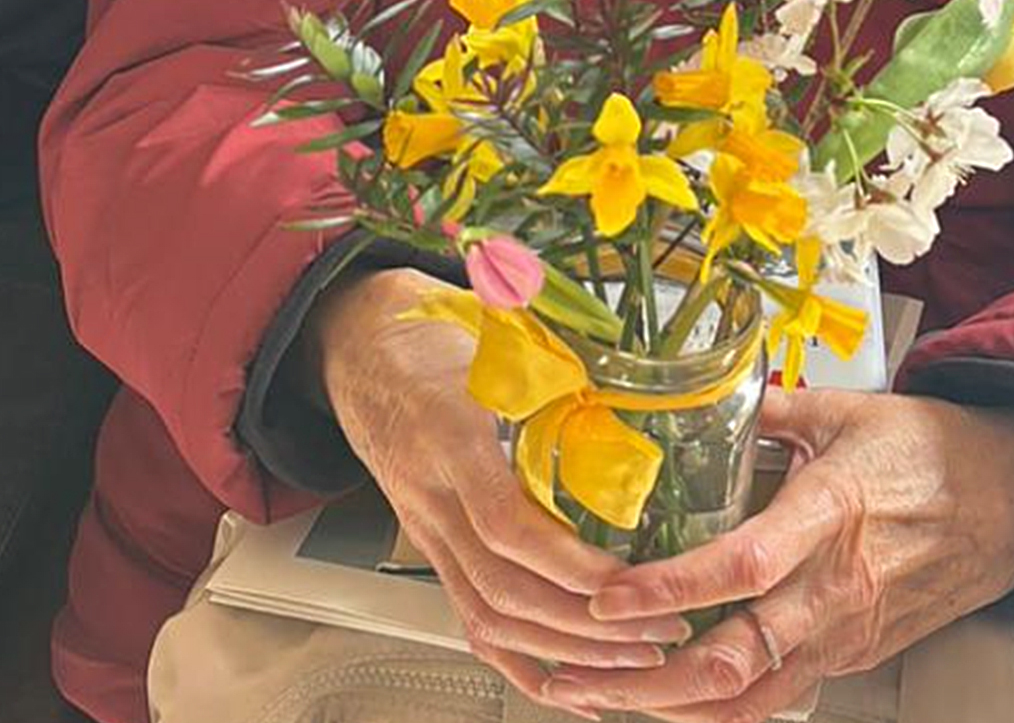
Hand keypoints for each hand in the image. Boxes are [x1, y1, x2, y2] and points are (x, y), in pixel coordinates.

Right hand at [306, 269, 697, 705]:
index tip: (628, 579)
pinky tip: (569, 686)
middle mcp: (431, 492)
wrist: (355, 341)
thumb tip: (623, 371)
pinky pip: (468, 618)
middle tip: (658, 628)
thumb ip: (546, 354)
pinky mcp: (430, 543)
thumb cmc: (422, 328)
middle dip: (586, 624)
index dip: (567, 562)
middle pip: (501, 589)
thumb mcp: (485, 326)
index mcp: (448, 433)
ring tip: (636, 655)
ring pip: (488, 616)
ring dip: (566, 650)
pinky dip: (520, 663)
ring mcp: (426, 526)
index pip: (503, 522)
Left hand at [538, 387, 1013, 722]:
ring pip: (755, 697)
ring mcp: (848, 634)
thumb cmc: (927, 449)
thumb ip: (762, 408)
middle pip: (738, 658)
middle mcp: (837, 589)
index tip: (607, 595)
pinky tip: (667, 700)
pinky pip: (780, 696)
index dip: (670, 588)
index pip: (741, 566)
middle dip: (651, 679)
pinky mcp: (855, 657)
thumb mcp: (844, 411)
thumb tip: (685, 387)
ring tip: (603, 697)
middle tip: (579, 675)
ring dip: (675, 708)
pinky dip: (720, 708)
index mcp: (830, 512)